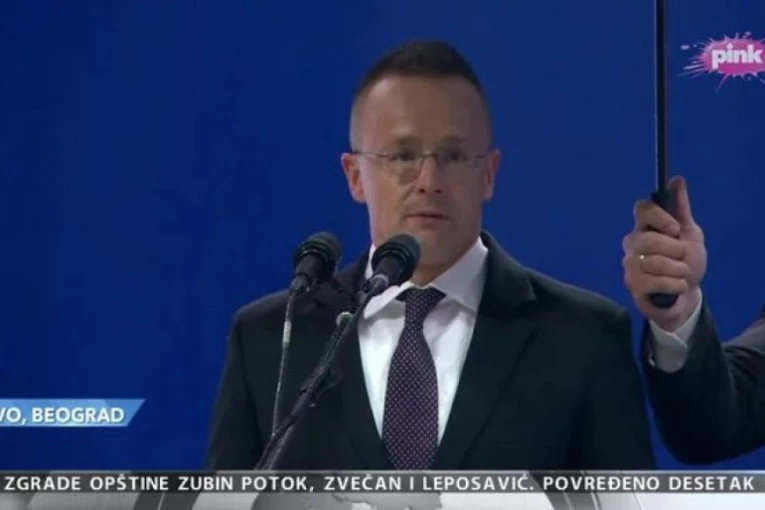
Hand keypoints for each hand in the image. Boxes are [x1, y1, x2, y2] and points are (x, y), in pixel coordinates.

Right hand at [622, 176, 706, 331]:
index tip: (675, 228)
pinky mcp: (633, 285)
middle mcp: (632, 243)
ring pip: (653, 262)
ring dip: (678, 270)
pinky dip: (675, 285)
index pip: (641, 208)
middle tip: (683, 257)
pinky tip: (678, 286)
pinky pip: (655, 282)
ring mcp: (630, 264)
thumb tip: (677, 179)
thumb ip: (681, 209)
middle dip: (674, 250)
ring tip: (683, 274)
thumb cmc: (686, 261)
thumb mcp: (690, 234)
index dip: (658, 216)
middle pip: (647, 239)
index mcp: (645, 226)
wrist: (685, 295)